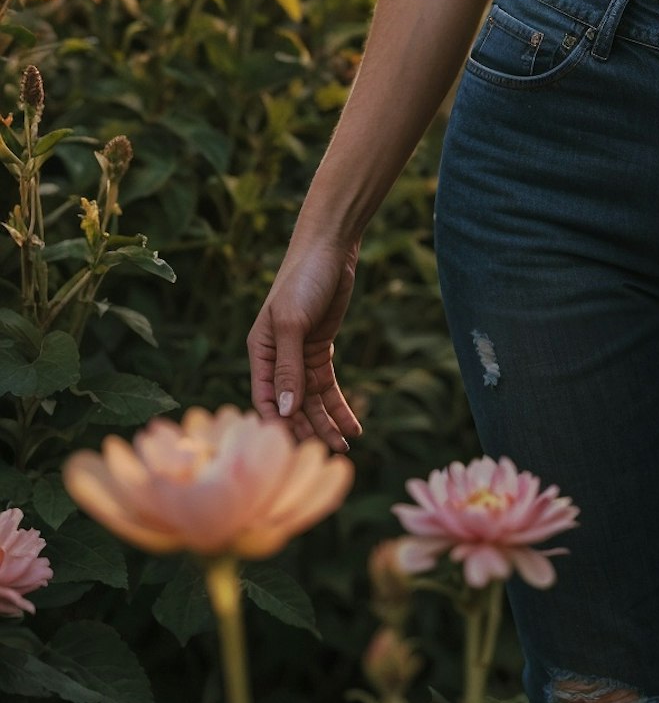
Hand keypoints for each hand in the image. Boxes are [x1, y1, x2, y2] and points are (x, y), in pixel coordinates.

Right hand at [248, 229, 362, 453]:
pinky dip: (339, 406)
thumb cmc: (303, 280)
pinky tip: (353, 426)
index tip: (296, 448)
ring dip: (326, 423)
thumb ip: (288, 367)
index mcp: (260, 352)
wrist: (330, 250)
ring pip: (311, 401)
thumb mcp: (293, 323)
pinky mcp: (320, 352)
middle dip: (308, 430)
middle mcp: (277, 359)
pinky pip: (327, 387)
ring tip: (345, 446)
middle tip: (329, 453)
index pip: (264, 398)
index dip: (279, 424)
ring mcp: (299, 357)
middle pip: (290, 405)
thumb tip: (285, 410)